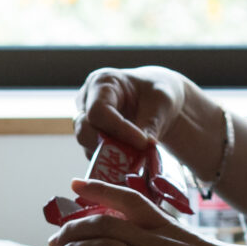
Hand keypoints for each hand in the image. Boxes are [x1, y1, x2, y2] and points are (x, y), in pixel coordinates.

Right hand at [74, 66, 199, 158]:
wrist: (155, 101)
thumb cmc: (157, 93)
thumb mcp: (161, 103)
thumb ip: (151, 124)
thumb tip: (145, 147)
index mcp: (102, 82)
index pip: (99, 110)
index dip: (118, 129)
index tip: (143, 143)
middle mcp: (86, 101)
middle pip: (85, 130)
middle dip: (110, 146)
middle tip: (138, 155)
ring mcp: (85, 121)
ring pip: (88, 146)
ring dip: (112, 157)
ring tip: (139, 159)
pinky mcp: (90, 139)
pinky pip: (95, 156)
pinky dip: (112, 162)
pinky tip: (132, 162)